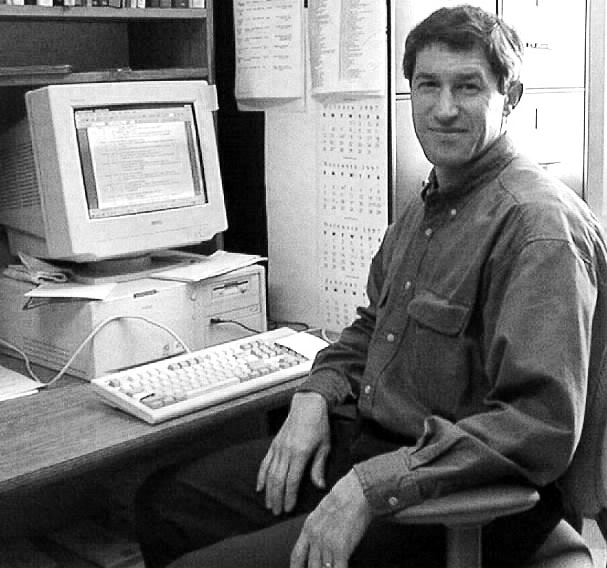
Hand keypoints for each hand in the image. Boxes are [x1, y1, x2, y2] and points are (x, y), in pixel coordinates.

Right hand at [257, 392, 330, 514]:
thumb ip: (319, 467)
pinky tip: (260, 487)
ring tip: (269, 505)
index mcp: (301, 453)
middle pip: (278, 480)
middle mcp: (287, 451)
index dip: (290, 496)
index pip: (293, 480)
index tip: (289, 509)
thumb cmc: (319, 425)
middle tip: (277, 513)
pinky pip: (265, 462)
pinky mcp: (274, 444)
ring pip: (270, 473)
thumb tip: (319, 486)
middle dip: (277, 498)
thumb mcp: (324, 446)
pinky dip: (261, 476)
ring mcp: (278, 447)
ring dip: (269, 491)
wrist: (308, 405)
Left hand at [290, 470, 372, 567]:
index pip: (297, 556)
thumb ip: (318, 527)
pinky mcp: (341, 548)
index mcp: (309, 528)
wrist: (356, 491)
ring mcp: (327, 544)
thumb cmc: (344, 497)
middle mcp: (315, 538)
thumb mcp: (323, 511)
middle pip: (311, 567)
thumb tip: (319, 542)